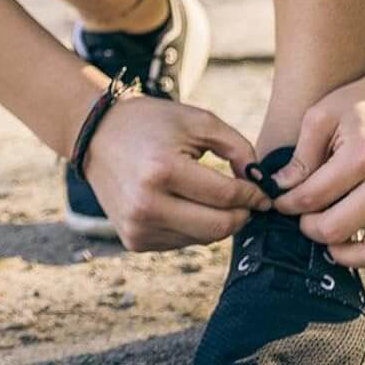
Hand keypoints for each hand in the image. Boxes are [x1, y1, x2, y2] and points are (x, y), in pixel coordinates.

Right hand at [82, 93, 271, 251]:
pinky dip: (196, 228)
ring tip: (222, 199)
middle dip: (242, 215)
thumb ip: (237, 148)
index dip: (252, 195)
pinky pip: (181, 242)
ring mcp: (137, 228)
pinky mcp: (133, 242)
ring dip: (220, 223)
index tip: (265, 192)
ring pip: (202, 239)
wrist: (99, 137)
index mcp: (163, 170)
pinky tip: (194, 205)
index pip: (224, 196)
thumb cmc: (155, 123)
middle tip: (252, 202)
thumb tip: (259, 182)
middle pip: (216, 227)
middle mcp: (146, 205)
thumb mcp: (200, 121)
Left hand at [268, 75, 364, 275]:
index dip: (287, 202)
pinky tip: (361, 243)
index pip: (312, 198)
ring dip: (343, 254)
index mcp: (363, 155)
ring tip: (331, 234)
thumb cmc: (364, 101)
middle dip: (309, 227)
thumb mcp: (325, 113)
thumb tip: (278, 191)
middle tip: (303, 214)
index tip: (281, 199)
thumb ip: (301, 155)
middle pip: (335, 230)